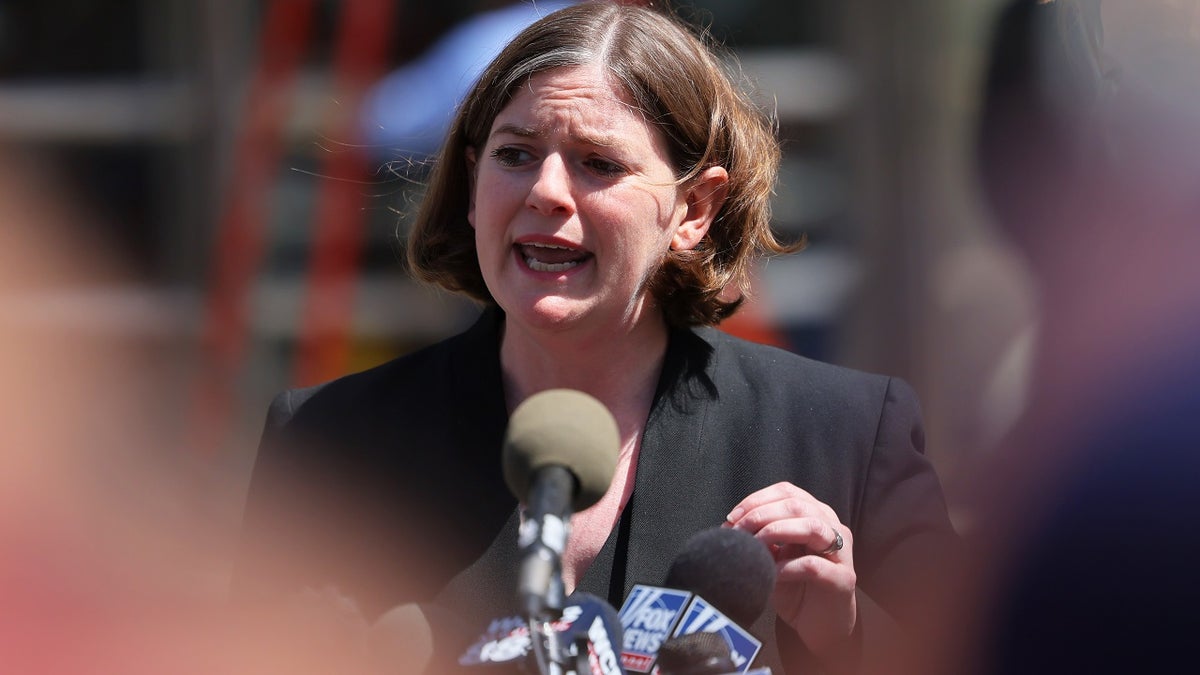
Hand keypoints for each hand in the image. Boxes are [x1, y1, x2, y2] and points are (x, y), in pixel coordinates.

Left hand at [723, 482, 855, 657]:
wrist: (821, 627)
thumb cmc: (796, 588)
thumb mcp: (774, 558)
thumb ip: (759, 538)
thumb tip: (729, 525)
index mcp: (816, 515)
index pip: (787, 492)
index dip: (757, 500)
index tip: (732, 517)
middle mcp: (832, 528)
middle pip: (797, 505)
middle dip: (761, 515)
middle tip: (738, 533)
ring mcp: (841, 553)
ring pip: (812, 527)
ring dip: (776, 532)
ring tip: (755, 547)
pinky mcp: (842, 579)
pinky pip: (813, 565)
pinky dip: (787, 567)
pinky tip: (771, 574)